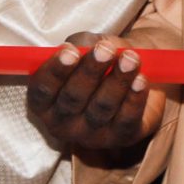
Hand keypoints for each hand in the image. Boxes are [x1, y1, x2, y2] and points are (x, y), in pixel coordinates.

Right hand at [26, 33, 165, 158]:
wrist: (131, 73)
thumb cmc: (99, 60)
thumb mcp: (84, 47)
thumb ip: (81, 45)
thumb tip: (87, 47)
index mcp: (44, 102)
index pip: (42, 90)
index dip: (55, 71)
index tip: (70, 51)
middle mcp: (62, 123)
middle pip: (73, 98)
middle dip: (90, 72)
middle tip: (106, 50)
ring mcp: (91, 135)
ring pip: (102, 108)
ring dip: (117, 80)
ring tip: (130, 58)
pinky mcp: (121, 138)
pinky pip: (127, 120)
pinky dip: (135, 98)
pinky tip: (141, 80)